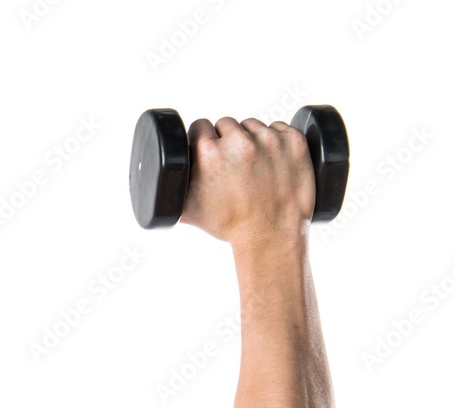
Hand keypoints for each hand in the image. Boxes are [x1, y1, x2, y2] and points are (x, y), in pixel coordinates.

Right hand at [180, 117, 314, 250]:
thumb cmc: (230, 225)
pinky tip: (273, 162)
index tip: (210, 151)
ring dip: (252, 140)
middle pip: (226, 124)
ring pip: (253, 125)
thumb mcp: (187, 209)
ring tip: (254, 166)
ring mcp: (269, 139)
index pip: (200, 126)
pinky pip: (280, 128)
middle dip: (227, 140)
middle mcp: (238, 141)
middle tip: (233, 165)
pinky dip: (277, 141)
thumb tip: (161, 177)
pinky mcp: (293, 142)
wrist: (270, 236)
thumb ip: (173, 186)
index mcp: (208, 152)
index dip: (203, 139)